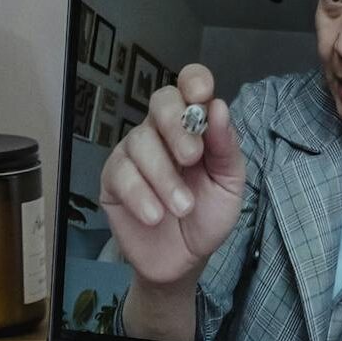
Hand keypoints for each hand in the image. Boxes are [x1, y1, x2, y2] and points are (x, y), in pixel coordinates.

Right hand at [100, 64, 247, 287]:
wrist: (184, 259)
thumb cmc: (208, 216)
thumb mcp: (229, 183)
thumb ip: (226, 148)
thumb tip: (218, 107)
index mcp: (193, 127)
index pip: (188, 87)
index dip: (193, 81)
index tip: (202, 95)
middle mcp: (160, 133)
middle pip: (159, 103)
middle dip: (177, 127)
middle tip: (192, 158)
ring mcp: (132, 154)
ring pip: (140, 143)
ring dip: (164, 177)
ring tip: (183, 208)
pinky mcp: (112, 180)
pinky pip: (121, 175)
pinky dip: (141, 196)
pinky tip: (156, 216)